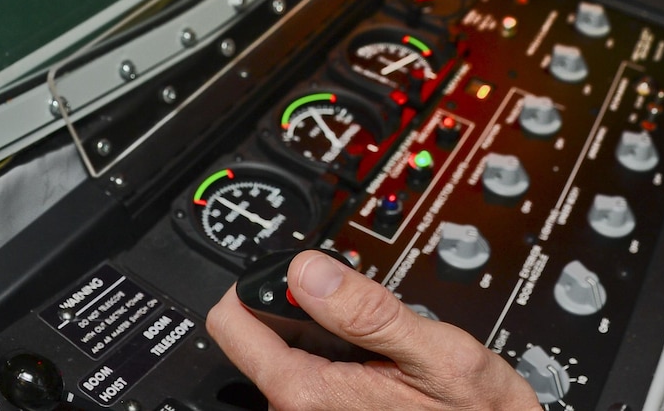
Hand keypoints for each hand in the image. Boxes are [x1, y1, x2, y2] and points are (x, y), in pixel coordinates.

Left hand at [208, 250, 540, 410]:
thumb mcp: (433, 351)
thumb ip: (366, 308)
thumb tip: (306, 270)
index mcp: (306, 392)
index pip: (230, 322)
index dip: (259, 284)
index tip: (302, 274)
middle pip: (260, 337)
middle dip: (305, 314)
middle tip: (364, 319)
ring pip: (289, 355)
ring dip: (327, 340)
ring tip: (382, 350)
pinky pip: (312, 378)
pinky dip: (339, 363)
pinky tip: (380, 371)